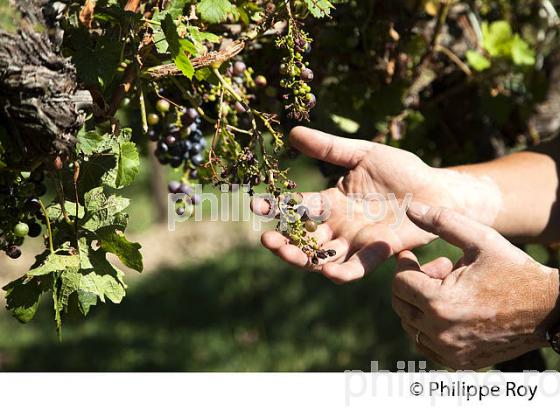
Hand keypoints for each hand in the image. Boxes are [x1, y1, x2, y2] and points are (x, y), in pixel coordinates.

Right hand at [255, 126, 477, 282]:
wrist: (436, 188)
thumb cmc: (401, 170)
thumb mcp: (361, 154)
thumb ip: (328, 147)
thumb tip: (291, 133)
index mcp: (330, 203)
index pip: (297, 208)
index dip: (277, 207)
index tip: (256, 204)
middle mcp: (338, 226)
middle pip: (303, 239)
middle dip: (283, 242)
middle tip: (266, 239)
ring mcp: (356, 241)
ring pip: (322, 257)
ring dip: (303, 259)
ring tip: (286, 254)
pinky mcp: (378, 252)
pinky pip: (357, 267)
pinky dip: (343, 272)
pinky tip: (329, 273)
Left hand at [392, 202, 559, 369]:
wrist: (550, 310)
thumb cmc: (514, 270)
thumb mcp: (480, 239)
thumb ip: (441, 222)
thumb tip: (410, 207)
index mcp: (440, 302)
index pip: (399, 283)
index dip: (404, 265)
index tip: (412, 256)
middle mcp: (440, 332)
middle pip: (400, 305)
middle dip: (412, 283)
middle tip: (439, 269)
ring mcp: (449, 351)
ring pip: (411, 325)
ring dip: (420, 304)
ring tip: (448, 286)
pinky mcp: (460, 362)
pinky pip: (426, 344)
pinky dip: (429, 326)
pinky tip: (450, 308)